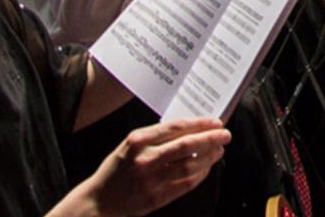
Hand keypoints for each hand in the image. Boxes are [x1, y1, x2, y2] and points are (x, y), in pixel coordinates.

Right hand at [77, 118, 230, 215]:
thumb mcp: (130, 146)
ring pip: (190, 164)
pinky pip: (186, 184)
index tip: (216, 122)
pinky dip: (200, 175)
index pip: (176, 127)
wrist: (98, 202)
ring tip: (219, 151)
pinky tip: (207, 169)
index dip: (200, 124)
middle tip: (225, 135)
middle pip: (187, 145)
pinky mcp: (156, 197)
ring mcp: (151, 179)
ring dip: (209, 157)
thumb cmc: (117, 170)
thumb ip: (156, 137)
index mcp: (138, 140)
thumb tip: (191, 129)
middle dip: (210, 138)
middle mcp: (145, 158)